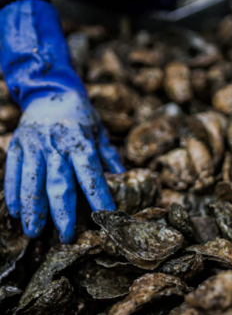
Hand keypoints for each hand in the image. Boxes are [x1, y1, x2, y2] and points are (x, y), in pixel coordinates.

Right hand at [1, 0, 123, 243]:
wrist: (49, 91)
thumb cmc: (81, 115)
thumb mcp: (99, 131)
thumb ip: (108, 154)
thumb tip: (122, 175)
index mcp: (80, 142)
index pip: (91, 173)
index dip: (98, 195)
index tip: (105, 215)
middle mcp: (56, 146)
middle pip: (59, 183)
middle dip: (61, 212)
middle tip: (66, 236)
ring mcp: (33, 147)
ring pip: (32, 182)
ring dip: (32, 209)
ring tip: (34, 232)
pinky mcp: (17, 147)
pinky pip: (13, 173)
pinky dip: (13, 193)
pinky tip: (14, 213)